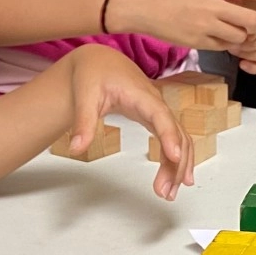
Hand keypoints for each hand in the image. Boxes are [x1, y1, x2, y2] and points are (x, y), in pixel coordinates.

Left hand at [63, 46, 193, 197]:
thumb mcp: (84, 96)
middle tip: (165, 192)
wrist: (99, 61)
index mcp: (141, 95)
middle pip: (176, 133)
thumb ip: (83, 122)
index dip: (169, 136)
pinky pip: (174, 139)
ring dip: (178, 166)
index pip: (160, 116)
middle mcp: (156, 103)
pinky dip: (177, 159)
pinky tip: (177, 178)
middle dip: (175, 163)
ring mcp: (158, 111)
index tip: (174, 157)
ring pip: (180, 139)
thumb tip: (76, 148)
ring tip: (169, 193)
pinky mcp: (156, 118)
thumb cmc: (93, 74)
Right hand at [107, 0, 255, 51]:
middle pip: (253, 19)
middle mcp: (213, 4)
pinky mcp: (197, 41)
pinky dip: (226, 44)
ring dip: (242, 37)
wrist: (139, 4)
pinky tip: (218, 38)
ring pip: (240, 37)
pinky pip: (222, 46)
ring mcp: (206, 25)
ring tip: (234, 34)